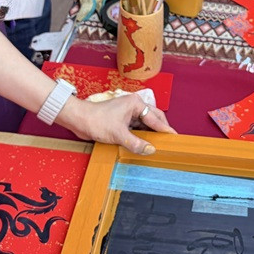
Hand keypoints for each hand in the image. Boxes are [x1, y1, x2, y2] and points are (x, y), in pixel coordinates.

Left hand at [57, 92, 176, 154]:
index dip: (165, 129)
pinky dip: (140, 136)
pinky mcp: (121, 121)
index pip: (156, 118)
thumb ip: (136, 143)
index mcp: (136, 104)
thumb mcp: (119, 135)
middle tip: (168, 142)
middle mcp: (134, 106)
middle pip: (153, 119)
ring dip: (149, 135)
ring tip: (157, 145)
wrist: (79, 120)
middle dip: (159, 130)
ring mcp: (127, 113)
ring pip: (144, 125)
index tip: (174, 137)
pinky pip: (135, 129)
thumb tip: (150, 149)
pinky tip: (142, 144)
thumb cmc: (96, 120)